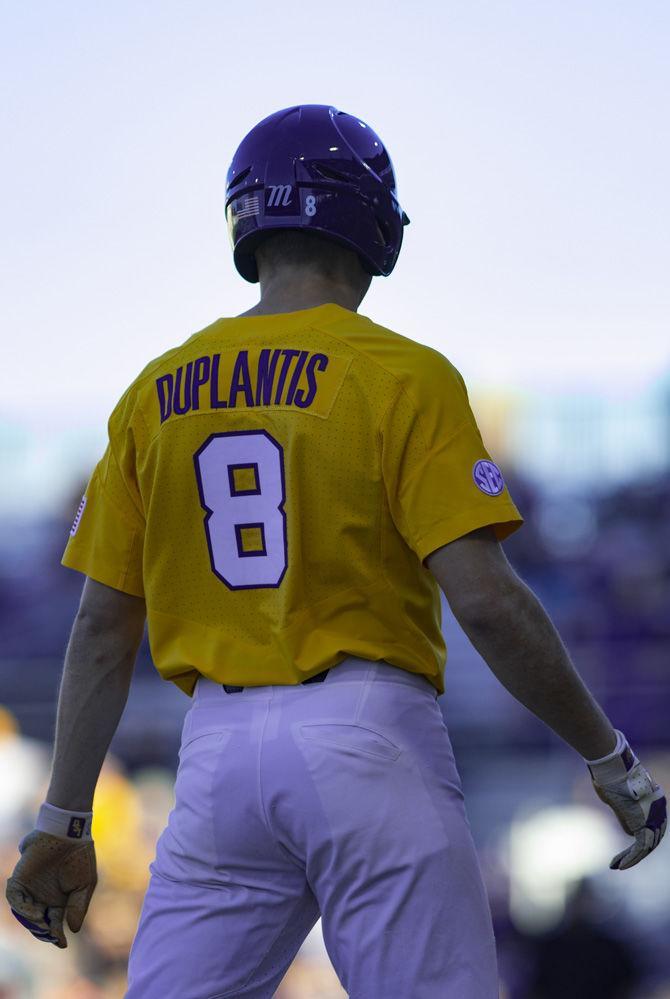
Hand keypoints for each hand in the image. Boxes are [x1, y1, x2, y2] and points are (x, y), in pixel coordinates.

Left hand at [5, 829, 96, 947]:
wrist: (67, 833)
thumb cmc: (79, 857)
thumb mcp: (85, 884)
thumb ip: (78, 906)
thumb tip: (73, 929)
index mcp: (58, 900)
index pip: (53, 923)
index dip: (57, 936)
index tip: (62, 943)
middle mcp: (42, 896)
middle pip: (37, 922)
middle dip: (43, 932)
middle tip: (51, 935)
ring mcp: (30, 888)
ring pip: (24, 913)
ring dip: (32, 923)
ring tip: (43, 925)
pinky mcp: (20, 878)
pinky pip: (15, 898)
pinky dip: (22, 909)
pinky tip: (36, 912)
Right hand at [588, 740, 666, 870]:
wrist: (612, 768)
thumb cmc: (610, 778)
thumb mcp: (619, 799)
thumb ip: (626, 815)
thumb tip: (629, 833)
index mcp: (656, 802)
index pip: (652, 827)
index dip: (641, 840)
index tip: (628, 848)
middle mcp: (659, 812)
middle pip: (651, 839)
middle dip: (636, 853)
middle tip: (621, 862)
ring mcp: (654, 819)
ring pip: (646, 846)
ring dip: (630, 858)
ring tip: (617, 865)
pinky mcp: (644, 825)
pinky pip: (640, 848)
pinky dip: (630, 858)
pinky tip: (619, 865)